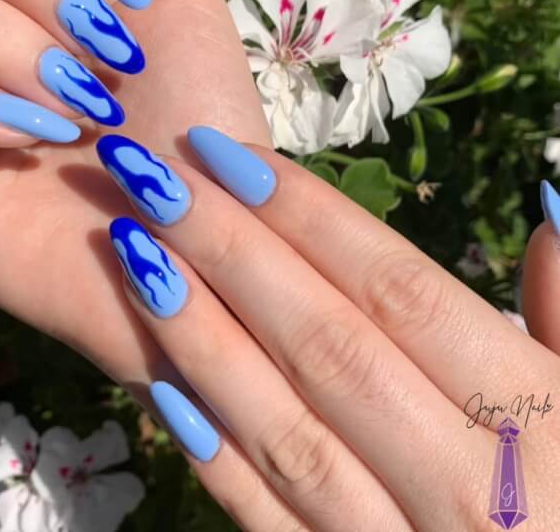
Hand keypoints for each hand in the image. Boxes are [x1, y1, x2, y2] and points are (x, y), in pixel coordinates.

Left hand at [96, 126, 559, 530]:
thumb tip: (548, 207)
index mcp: (537, 421)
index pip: (398, 292)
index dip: (310, 217)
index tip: (230, 157)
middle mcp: (466, 486)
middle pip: (325, 344)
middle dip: (231, 252)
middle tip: (155, 179)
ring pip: (284, 428)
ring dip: (200, 335)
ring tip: (134, 255)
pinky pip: (271, 524)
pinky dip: (217, 454)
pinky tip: (160, 384)